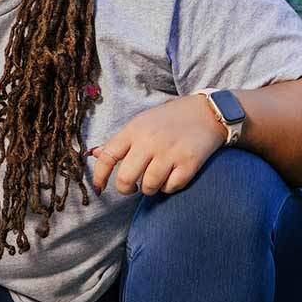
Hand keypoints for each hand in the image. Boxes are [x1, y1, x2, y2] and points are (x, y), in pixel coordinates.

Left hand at [89, 93, 226, 195]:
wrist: (207, 112)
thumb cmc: (169, 120)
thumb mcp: (141, 123)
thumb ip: (119, 142)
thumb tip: (94, 154)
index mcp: (134, 130)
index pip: (108, 157)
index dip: (99, 176)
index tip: (99, 188)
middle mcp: (150, 141)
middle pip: (125, 179)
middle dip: (126, 189)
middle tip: (132, 187)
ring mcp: (170, 152)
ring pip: (148, 187)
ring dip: (149, 188)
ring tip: (154, 179)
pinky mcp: (189, 162)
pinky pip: (171, 187)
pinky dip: (169, 187)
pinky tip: (171, 176)